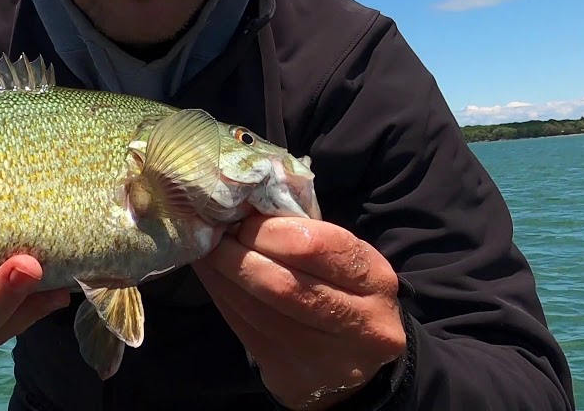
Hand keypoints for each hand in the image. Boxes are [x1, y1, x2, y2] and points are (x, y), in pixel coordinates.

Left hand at [192, 216, 406, 409]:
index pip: (318, 246)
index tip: (243, 218)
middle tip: (216, 235)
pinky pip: (245, 330)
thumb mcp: (339, 259)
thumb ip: (301, 233)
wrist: (350, 361)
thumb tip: (241, 206)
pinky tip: (213, 277)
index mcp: (376, 280)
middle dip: (241, 254)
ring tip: (208, 252)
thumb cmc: (339, 291)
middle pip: (285, 284)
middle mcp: (362, 324)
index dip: (271, 230)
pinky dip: (222, 297)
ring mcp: (328, 358)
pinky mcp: (293, 376)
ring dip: (223, 275)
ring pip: (259, 310)